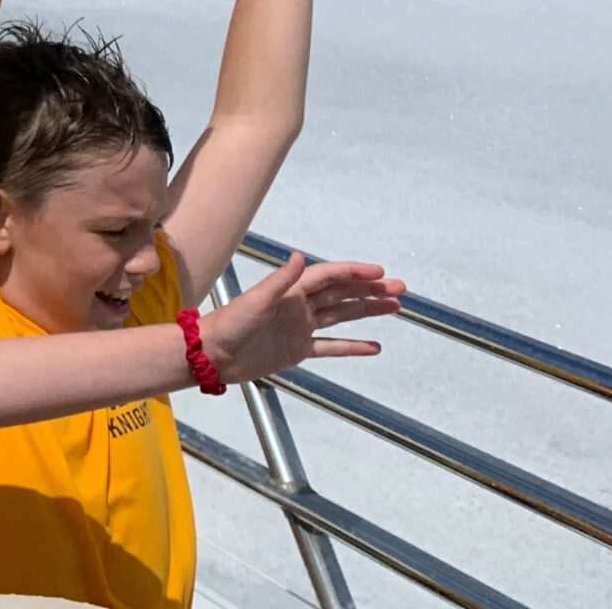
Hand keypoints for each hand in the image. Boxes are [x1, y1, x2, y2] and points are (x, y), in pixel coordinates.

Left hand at [199, 254, 402, 385]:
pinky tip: (374, 346)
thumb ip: (280, 281)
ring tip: (394, 307)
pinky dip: (352, 346)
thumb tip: (298, 256)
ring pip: (341, 316)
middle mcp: (299, 306)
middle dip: (370, 289)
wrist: (212, 355)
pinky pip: (330, 346)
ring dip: (366, 311)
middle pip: (341, 294)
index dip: (354, 272)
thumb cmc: (230, 324)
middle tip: (399, 288)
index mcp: (290, 292)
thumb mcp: (255, 301)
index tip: (379, 273)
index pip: (329, 277)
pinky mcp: (298, 350)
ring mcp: (300, 328)